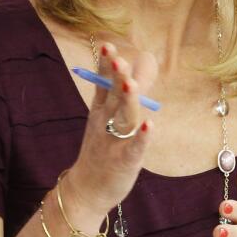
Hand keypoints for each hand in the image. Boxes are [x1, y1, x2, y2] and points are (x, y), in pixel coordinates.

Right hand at [63, 42, 158, 216]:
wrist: (86, 190)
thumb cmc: (102, 151)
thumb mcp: (109, 119)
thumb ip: (127, 91)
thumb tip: (146, 61)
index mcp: (99, 112)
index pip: (102, 84)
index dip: (104, 66)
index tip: (107, 46)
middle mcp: (105, 124)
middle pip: (111, 96)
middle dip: (114, 78)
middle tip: (117, 59)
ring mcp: (113, 142)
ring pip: (123, 117)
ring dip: (127, 101)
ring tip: (130, 84)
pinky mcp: (125, 162)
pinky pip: (135, 147)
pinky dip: (142, 136)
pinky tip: (150, 124)